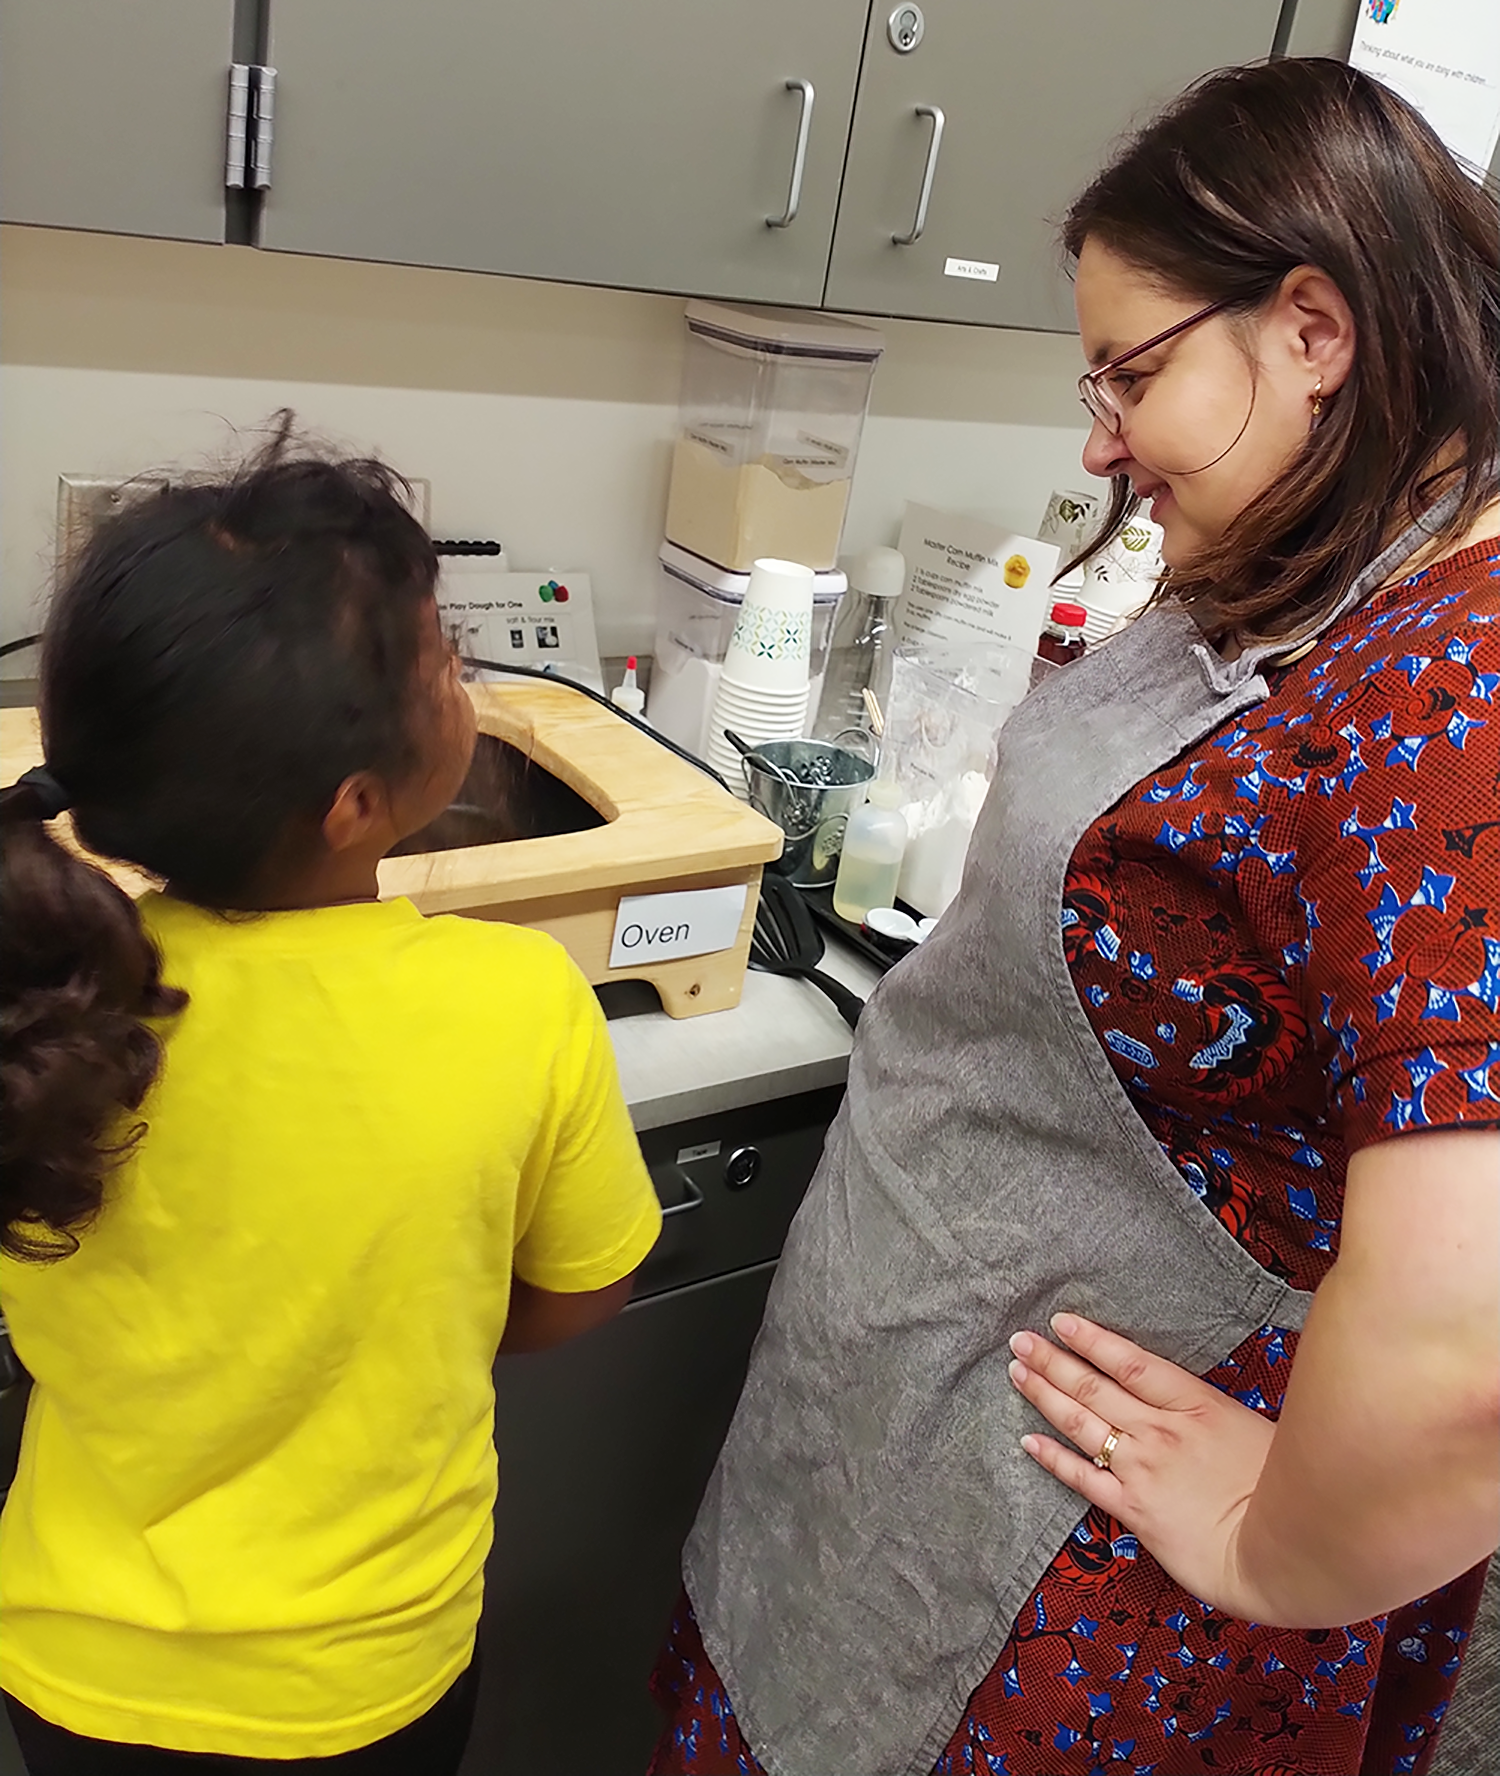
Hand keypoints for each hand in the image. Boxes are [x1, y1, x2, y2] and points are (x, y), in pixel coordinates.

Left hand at [1008, 1313, 1276, 1620]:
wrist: (1285, 1551)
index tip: (1062, 1321)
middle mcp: (1160, 1430)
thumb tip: (1195, 1408)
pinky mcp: (1134, 1508)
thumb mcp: (1255, 1432)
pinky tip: (1027, 1440)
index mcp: (1196, 1405)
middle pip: (1094, 1386)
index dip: (1092, 1340)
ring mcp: (1143, 1468)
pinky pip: (1082, 1477)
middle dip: (1053, 1359)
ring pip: (1081, 1421)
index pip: (1130, 1361)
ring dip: (1044, 1394)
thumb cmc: (1286, 1489)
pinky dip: (1052, 1457)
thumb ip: (1216, 1416)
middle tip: (1021, 1339)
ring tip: (1017, 1372)